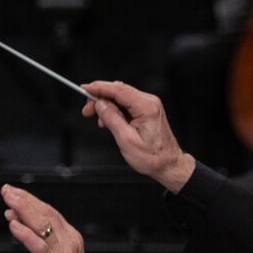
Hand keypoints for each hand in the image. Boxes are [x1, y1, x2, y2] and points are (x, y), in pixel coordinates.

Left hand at [1, 184, 99, 252]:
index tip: (14, 192)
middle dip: (24, 200)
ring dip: (23, 210)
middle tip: (7, 191)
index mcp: (70, 237)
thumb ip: (37, 238)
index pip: (49, 211)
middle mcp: (67, 242)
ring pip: (42, 225)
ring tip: (8, 200)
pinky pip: (38, 247)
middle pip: (45, 213)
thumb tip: (16, 219)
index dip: (30, 200)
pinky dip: (25, 234)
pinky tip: (14, 225)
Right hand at [80, 81, 195, 192]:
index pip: (118, 89)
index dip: (98, 87)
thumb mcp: (126, 140)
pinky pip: (126, 104)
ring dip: (107, 106)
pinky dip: (115, 110)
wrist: (169, 164)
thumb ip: (112, 119)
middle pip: (118, 91)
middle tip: (87, 111)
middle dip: (100, 98)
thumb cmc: (153, 157)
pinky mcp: (147, 110)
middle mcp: (149, 102)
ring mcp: (149, 105)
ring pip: (121, 97)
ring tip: (100, 121)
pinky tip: (109, 121)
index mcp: (146, 107)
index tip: (84, 88)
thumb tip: (100, 104)